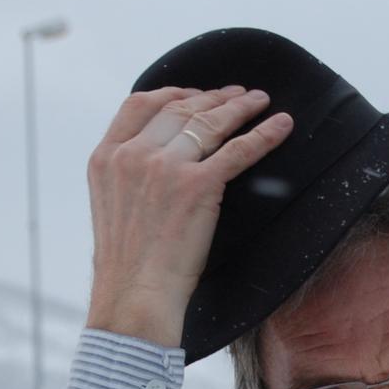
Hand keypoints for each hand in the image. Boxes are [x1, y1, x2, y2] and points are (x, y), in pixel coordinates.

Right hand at [84, 86, 293, 346]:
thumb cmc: (128, 264)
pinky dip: (264, 134)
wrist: (134, 295)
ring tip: (259, 101)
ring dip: (238, 107)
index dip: (173, 93)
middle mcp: (132, 155)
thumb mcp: (112, 206)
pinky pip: (239, 150)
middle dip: (212, 98)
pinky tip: (282, 125)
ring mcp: (164, 166)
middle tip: (236, 95)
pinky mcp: (197, 185)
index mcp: (106, 157)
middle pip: (179, 108)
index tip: (195, 95)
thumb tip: (157, 162)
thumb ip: (129, 176)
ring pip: (209, 122)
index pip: (140, 105)